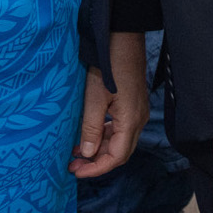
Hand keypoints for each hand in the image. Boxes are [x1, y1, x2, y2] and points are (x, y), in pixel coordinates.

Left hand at [70, 31, 150, 178]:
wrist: (123, 41)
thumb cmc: (109, 67)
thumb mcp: (94, 99)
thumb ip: (91, 129)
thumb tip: (87, 154)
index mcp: (131, 121)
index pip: (116, 157)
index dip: (96, 168)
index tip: (77, 171)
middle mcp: (138, 120)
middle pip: (120, 152)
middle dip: (97, 162)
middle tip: (73, 164)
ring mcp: (137, 112)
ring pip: (119, 141)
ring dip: (99, 149)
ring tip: (76, 151)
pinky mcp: (133, 105)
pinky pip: (120, 129)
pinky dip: (104, 136)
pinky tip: (88, 134)